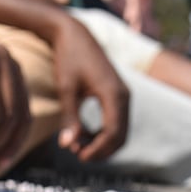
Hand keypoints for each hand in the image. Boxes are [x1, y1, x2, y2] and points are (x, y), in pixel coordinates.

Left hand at [48, 18, 129, 159]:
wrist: (75, 34)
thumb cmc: (68, 58)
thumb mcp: (66, 89)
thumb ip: (69, 117)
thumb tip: (67, 145)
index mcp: (114, 94)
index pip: (113, 133)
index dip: (98, 150)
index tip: (79, 156)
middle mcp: (124, 95)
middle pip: (120, 136)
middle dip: (100, 149)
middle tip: (76, 153)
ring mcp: (123, 94)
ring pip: (120, 130)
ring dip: (101, 142)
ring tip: (75, 144)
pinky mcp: (118, 94)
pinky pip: (116, 121)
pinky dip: (102, 132)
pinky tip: (82, 133)